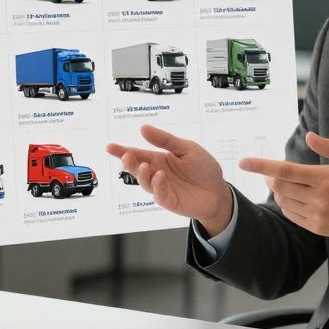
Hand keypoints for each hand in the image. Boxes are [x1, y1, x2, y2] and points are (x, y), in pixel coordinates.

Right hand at [106, 125, 232, 231]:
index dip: (122, 150)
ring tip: (144, 165)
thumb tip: (144, 128)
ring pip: (145, 182)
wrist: (218, 190)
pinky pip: (159, 194)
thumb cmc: (203, 168)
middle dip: (129, 162)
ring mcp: (161, 188)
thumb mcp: (186, 148)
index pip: (137, 153)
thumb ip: (165, 140)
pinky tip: (160, 176)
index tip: (110, 147)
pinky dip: (157, 185)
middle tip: (126, 156)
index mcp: (159, 159)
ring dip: (142, 174)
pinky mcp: (169, 200)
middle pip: (137, 168)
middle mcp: (157, 173)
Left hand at [238, 132, 328, 246]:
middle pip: (279, 187)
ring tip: (283, 184)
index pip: (285, 171)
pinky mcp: (318, 228)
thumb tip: (309, 136)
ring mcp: (317, 215)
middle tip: (269, 173)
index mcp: (326, 177)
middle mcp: (319, 198)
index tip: (243, 162)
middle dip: (268, 178)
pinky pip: (292, 215)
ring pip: (284, 202)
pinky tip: (293, 198)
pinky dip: (287, 205)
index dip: (261, 165)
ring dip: (277, 192)